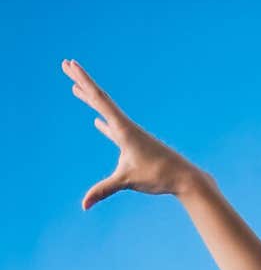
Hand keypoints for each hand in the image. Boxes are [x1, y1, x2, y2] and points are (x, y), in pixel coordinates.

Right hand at [61, 58, 201, 208]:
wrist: (184, 178)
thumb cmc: (158, 176)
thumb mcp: (127, 181)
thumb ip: (104, 190)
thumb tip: (84, 205)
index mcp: (124, 129)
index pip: (99, 99)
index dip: (83, 81)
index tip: (70, 64)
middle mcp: (126, 126)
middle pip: (100, 99)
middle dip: (82, 83)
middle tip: (66, 65)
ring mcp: (130, 135)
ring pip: (106, 113)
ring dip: (90, 100)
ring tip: (75, 89)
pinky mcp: (134, 145)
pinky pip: (113, 129)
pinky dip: (103, 124)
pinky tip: (97, 122)